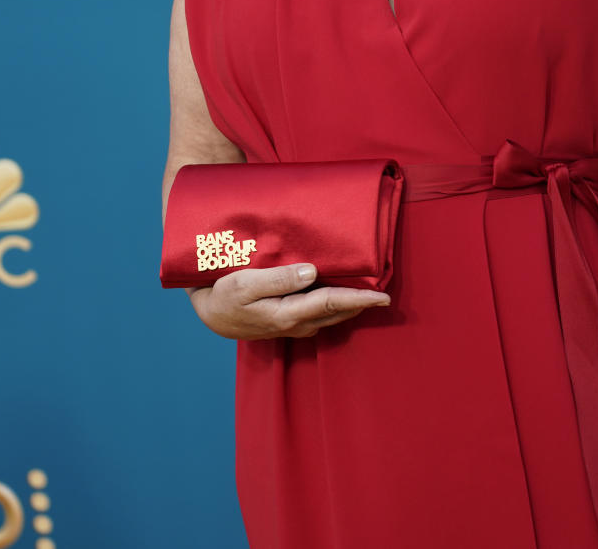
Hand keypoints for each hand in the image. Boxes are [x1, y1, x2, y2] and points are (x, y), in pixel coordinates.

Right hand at [187, 263, 391, 339]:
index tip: (384, 297)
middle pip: (338, 313)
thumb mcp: (245, 283)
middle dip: (363, 304)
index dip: (360, 300)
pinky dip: (337, 307)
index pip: (332, 304)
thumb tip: (311, 272)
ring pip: (332, 317)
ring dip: (352, 307)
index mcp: (288, 313)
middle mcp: (296, 324)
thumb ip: (279, 279)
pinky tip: (342, 295)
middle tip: (387, 293)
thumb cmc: (224, 294)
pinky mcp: (290, 322)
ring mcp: (294, 326)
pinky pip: (322, 315)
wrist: (210, 314)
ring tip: (371, 293)